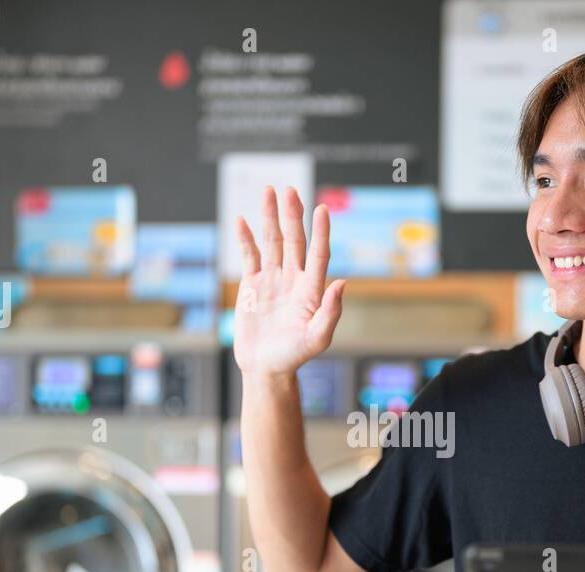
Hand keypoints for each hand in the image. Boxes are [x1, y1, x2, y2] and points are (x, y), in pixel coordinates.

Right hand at [233, 185, 346, 376]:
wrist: (266, 368)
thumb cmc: (294, 356)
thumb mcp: (316, 339)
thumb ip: (330, 312)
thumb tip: (342, 283)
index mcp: (312, 289)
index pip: (318, 253)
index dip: (320, 232)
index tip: (322, 209)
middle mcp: (294, 279)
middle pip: (294, 240)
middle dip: (292, 215)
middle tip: (290, 190)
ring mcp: (273, 279)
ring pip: (272, 242)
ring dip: (270, 217)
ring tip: (269, 191)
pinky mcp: (253, 285)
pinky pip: (249, 256)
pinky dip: (246, 238)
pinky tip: (241, 220)